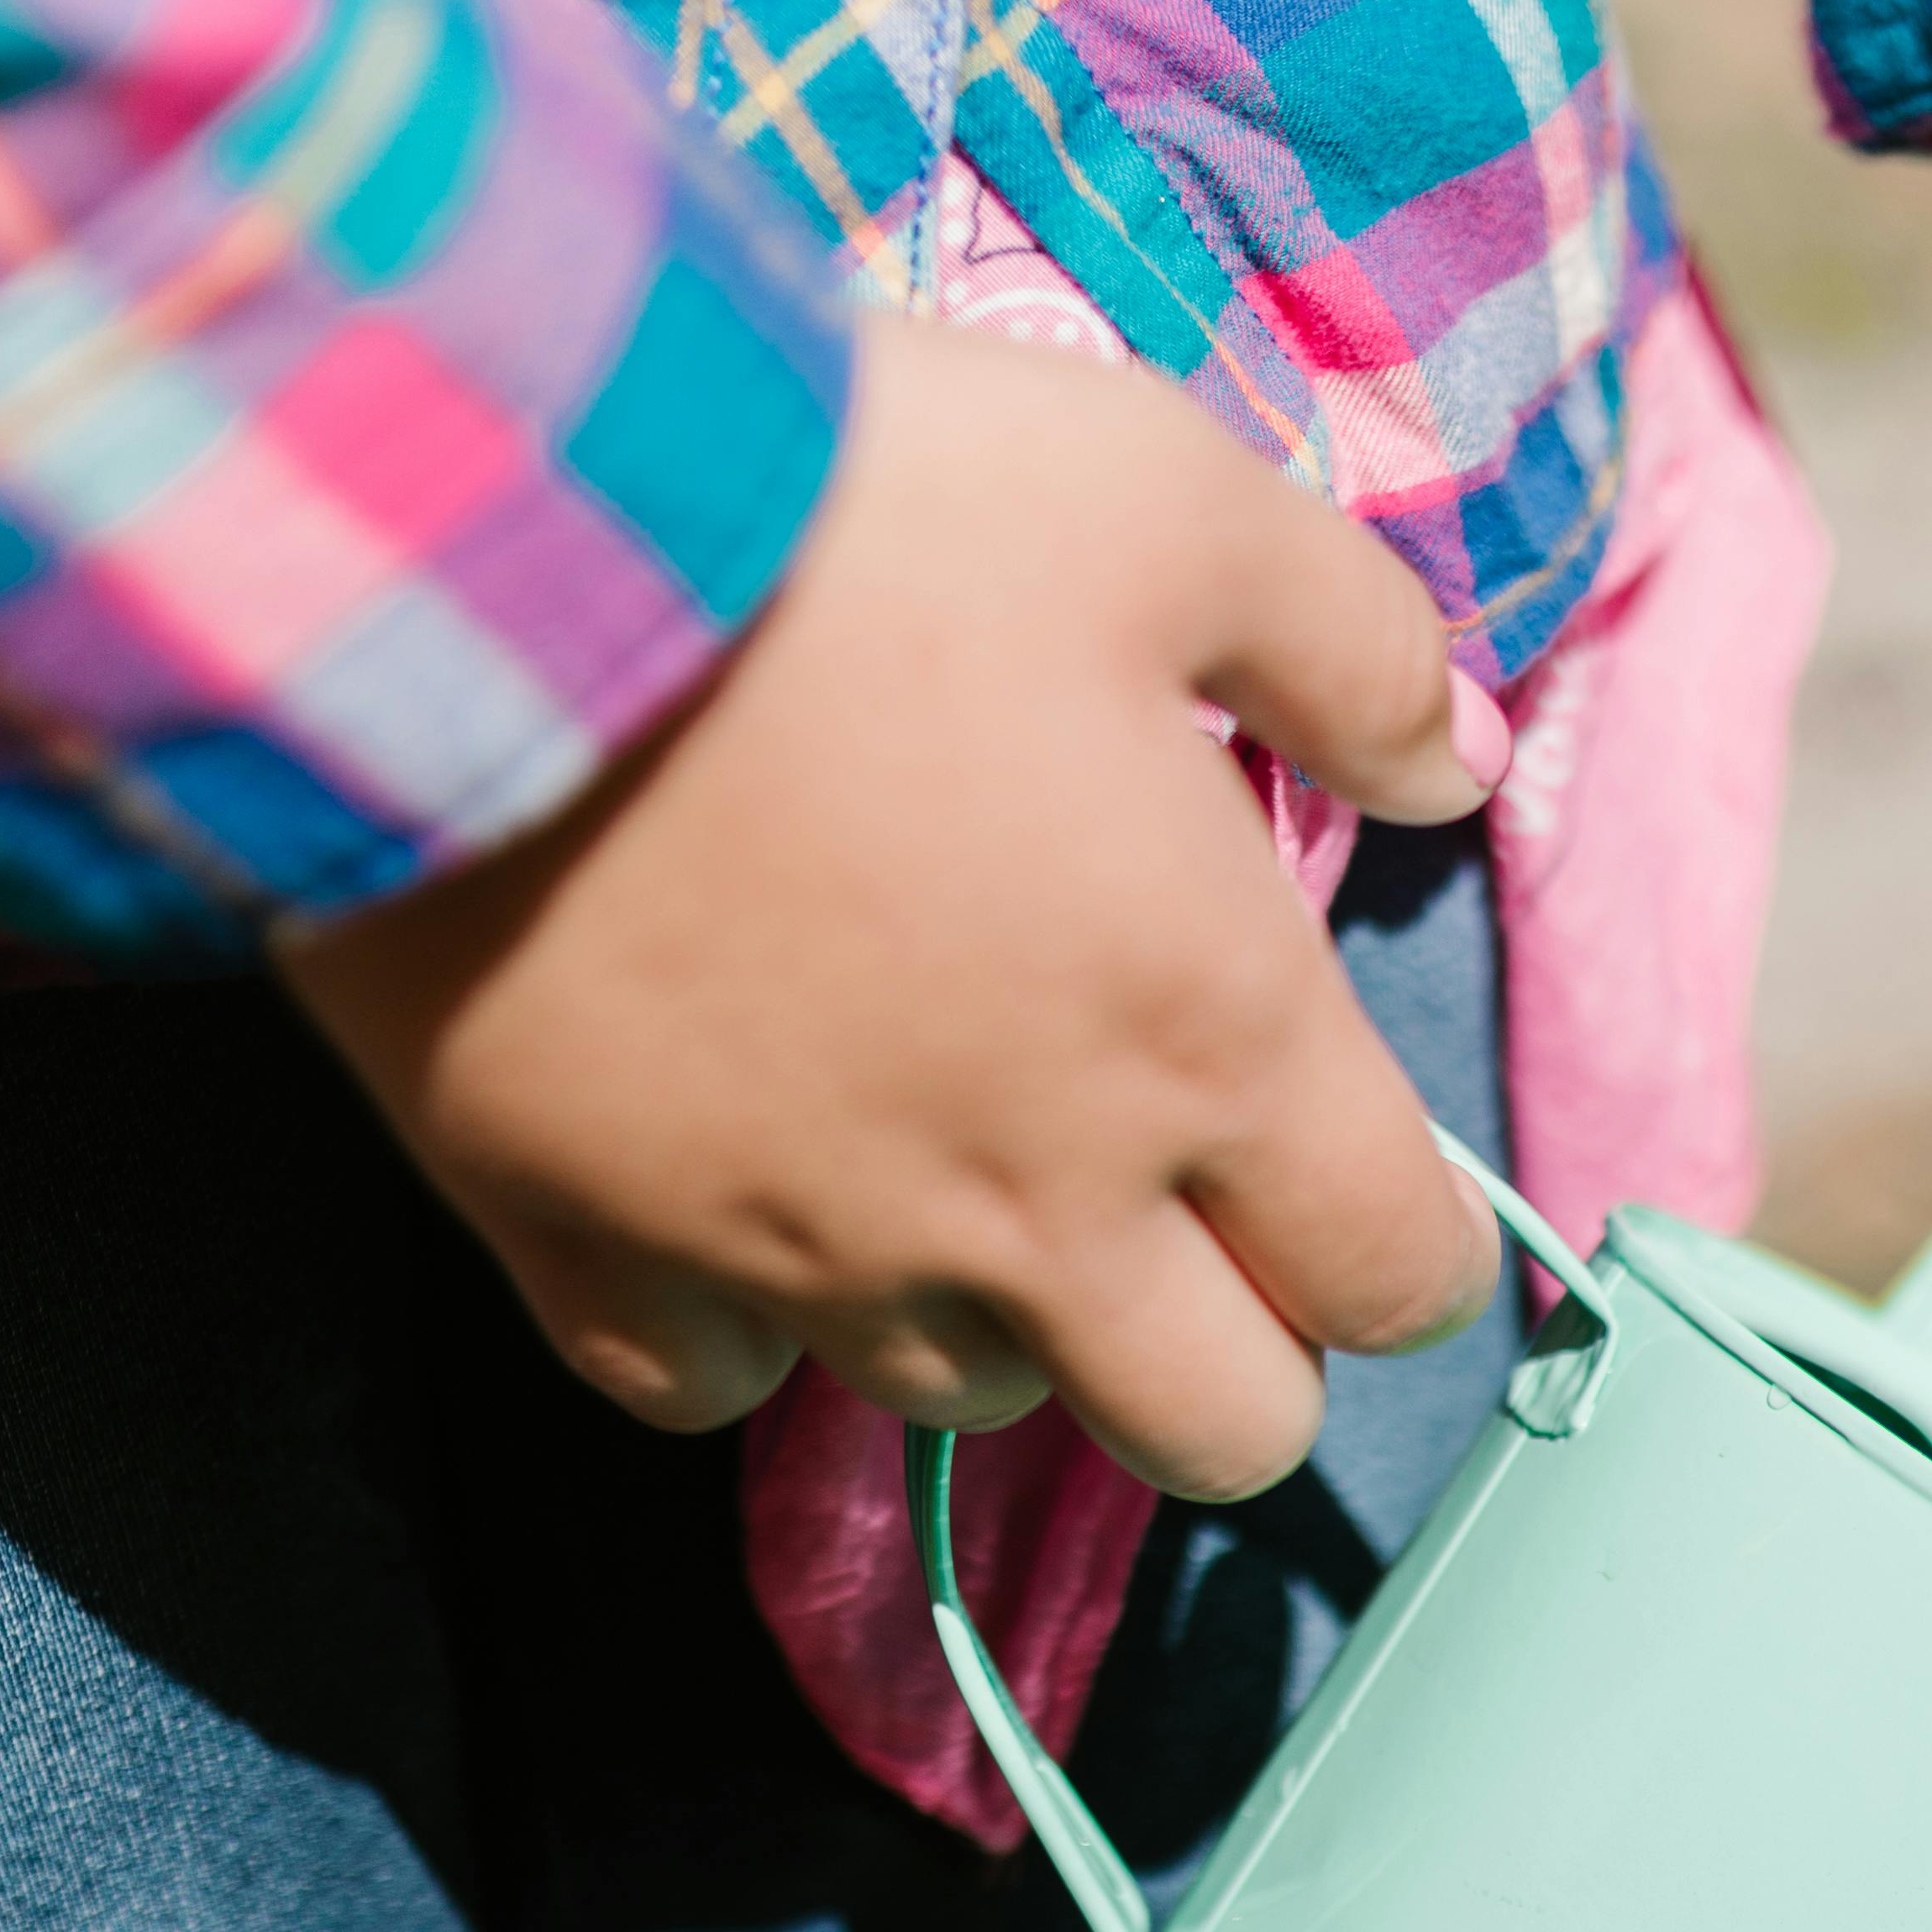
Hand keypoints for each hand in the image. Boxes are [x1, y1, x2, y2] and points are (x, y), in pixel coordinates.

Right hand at [276, 311, 1506, 1502]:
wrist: (477, 544)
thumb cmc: (856, 509)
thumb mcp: (1171, 499)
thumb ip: (1353, 649)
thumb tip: (1454, 763)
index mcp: (1213, 1037)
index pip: (1402, 1278)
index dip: (1406, 1243)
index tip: (1353, 1170)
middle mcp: (1037, 1201)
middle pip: (1223, 1432)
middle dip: (1235, 1348)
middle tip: (1174, 1205)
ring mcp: (806, 1249)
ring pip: (968, 1403)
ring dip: (992, 1315)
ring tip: (941, 1147)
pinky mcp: (585, 1246)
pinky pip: (706, 1389)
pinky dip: (742, 1324)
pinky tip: (742, 1191)